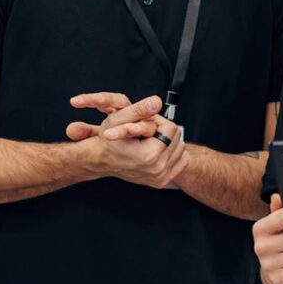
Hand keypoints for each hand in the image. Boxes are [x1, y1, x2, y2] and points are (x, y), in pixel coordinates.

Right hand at [66, 92, 186, 188]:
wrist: (102, 159)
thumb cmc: (109, 141)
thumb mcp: (119, 119)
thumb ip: (140, 109)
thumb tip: (156, 102)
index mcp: (149, 155)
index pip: (171, 128)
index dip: (158, 121)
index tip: (145, 123)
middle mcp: (157, 169)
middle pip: (177, 138)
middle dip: (163, 130)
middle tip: (146, 132)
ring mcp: (160, 177)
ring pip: (180, 148)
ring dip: (167, 141)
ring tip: (149, 141)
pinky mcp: (162, 181)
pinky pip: (180, 162)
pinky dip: (171, 154)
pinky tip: (156, 151)